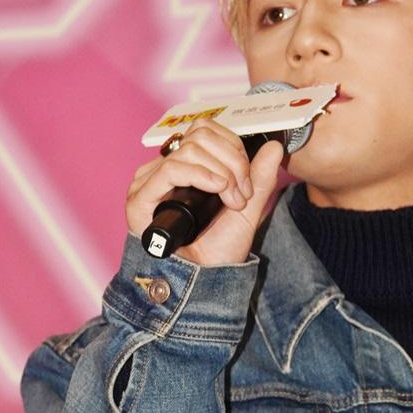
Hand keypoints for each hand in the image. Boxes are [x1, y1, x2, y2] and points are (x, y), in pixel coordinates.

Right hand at [124, 119, 284, 266]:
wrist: (202, 282)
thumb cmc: (218, 250)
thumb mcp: (246, 209)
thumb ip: (259, 178)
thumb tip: (273, 145)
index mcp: (184, 167)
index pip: (205, 130)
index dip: (233, 146)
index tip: (248, 181)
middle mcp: (163, 170)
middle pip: (199, 135)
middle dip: (232, 161)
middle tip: (242, 195)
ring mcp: (149, 182)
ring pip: (189, 149)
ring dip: (221, 173)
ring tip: (233, 201)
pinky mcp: (139, 198)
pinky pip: (171, 168)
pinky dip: (200, 174)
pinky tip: (218, 189)